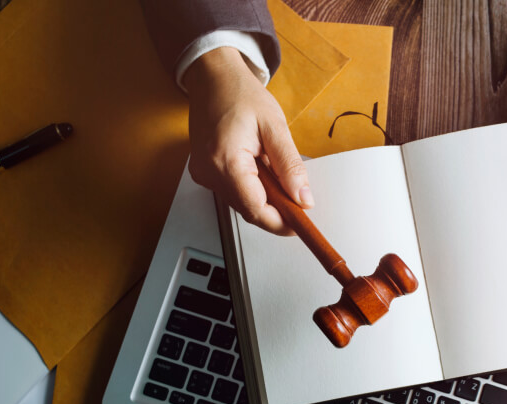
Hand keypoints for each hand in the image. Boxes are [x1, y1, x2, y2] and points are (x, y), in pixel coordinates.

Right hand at [184, 47, 311, 234]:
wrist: (213, 78)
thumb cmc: (240, 94)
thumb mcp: (275, 127)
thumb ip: (290, 166)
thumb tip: (303, 198)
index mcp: (225, 160)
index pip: (255, 209)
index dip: (281, 222)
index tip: (301, 223)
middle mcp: (209, 172)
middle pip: (249, 210)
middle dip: (276, 210)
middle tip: (297, 197)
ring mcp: (203, 174)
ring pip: (241, 203)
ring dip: (265, 197)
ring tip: (275, 170)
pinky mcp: (204, 173)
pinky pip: (233, 192)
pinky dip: (252, 188)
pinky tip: (260, 168)